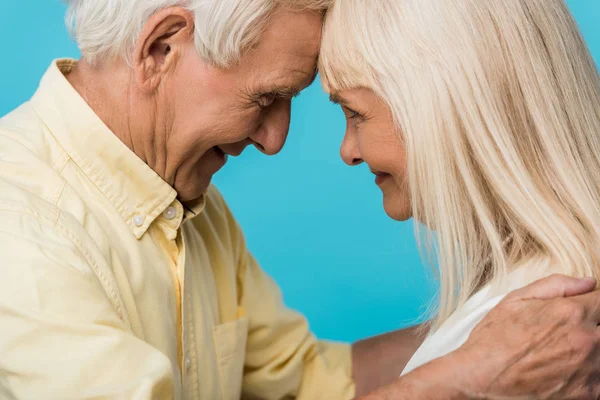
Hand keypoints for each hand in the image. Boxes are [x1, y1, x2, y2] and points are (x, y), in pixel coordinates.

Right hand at [454, 274, 599, 398]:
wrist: (480, 378)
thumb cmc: (494, 339)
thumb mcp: (516, 300)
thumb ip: (555, 285)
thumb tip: (588, 282)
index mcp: (571, 312)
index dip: (594, 303)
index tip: (586, 308)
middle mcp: (586, 339)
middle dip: (594, 325)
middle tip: (569, 331)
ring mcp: (590, 368)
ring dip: (594, 349)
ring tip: (568, 351)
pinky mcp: (587, 394)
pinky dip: (592, 373)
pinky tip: (571, 369)